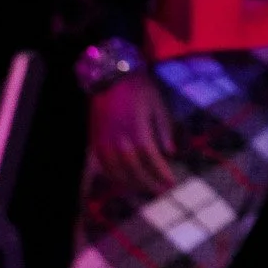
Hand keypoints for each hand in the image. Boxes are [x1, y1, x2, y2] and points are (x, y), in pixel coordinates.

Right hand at [89, 72, 178, 196]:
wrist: (109, 77)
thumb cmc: (139, 90)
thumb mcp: (158, 106)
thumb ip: (163, 130)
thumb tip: (170, 153)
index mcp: (137, 131)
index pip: (151, 160)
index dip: (161, 173)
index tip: (172, 182)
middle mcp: (119, 140)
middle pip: (135, 170)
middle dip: (150, 183)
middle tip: (162, 190)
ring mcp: (104, 142)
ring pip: (118, 172)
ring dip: (134, 183)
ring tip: (147, 188)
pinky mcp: (95, 141)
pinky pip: (104, 166)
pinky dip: (116, 176)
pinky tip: (126, 181)